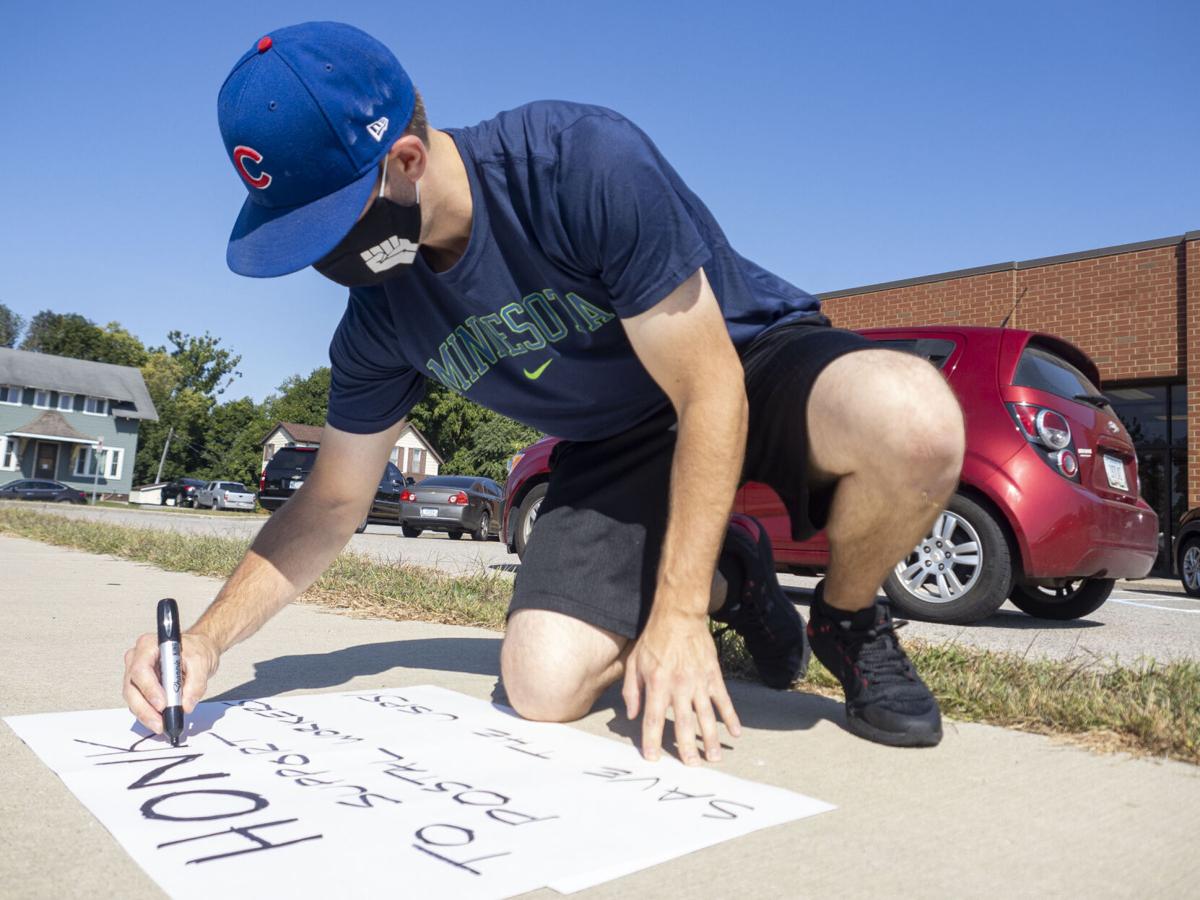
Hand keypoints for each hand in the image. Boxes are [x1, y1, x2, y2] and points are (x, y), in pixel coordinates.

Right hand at [122, 631, 219, 733]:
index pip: (141, 668)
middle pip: (132, 686)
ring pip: (133, 698)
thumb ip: (196, 683)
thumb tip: (186, 706)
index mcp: (149, 645)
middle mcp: (137, 658)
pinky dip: (148, 714)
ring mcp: (135, 673)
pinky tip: (159, 722)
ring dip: (145, 714)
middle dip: (145, 708)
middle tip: (160, 723)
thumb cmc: (196, 650)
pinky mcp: (140, 686)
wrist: (197, 650)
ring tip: (161, 726)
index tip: (163, 704)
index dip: (149, 689)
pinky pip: (139, 702)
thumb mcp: (202, 662)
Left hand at [622, 611, 740, 764]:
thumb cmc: (653, 639)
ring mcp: (699, 682)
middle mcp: (679, 686)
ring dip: (711, 740)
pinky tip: (735, 733)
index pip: (652, 720)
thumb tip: (632, 716)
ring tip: (714, 758)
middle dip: (687, 748)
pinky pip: (723, 700)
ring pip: (706, 717)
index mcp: (657, 684)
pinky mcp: (713, 675)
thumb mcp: (634, 663)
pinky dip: (731, 717)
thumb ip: (631, 691)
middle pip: (683, 725)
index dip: (652, 742)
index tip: (653, 759)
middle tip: (692, 766)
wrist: (678, 615)